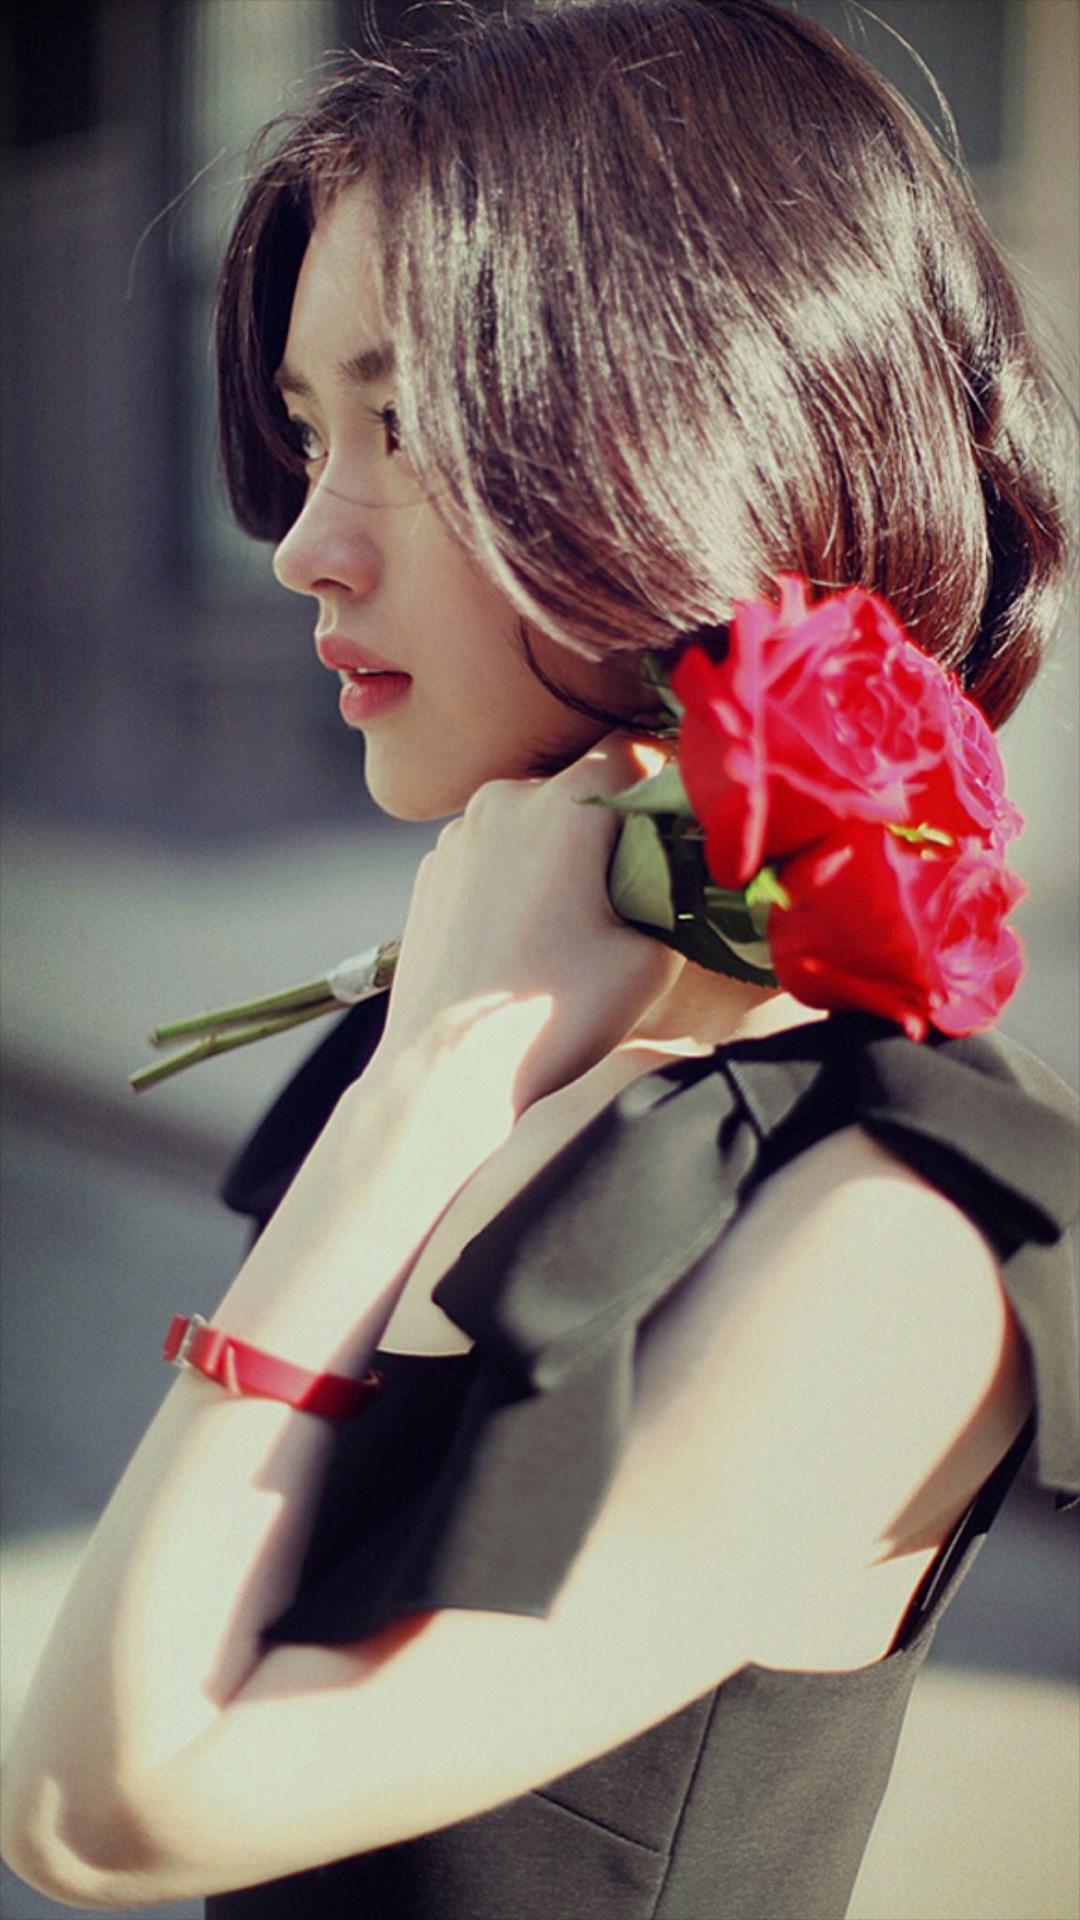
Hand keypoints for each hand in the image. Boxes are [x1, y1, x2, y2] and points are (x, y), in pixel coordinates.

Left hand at [376, 736, 682, 1111]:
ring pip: (531, 820)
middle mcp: (504, 801)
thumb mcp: (652, 958)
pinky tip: (525, 936)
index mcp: (564, 807)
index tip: (679, 828)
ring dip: (558, 851)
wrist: (446, 1072)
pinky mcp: (430, 873)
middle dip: (610, 825)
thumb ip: (678, 890)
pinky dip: (515, 876)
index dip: (663, 785)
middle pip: (578, 787)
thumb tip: (686, 865)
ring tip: (572, 921)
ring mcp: (457, 836)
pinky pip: (491, 853)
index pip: (633, 752)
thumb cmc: (553, 1018)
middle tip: (633, 885)